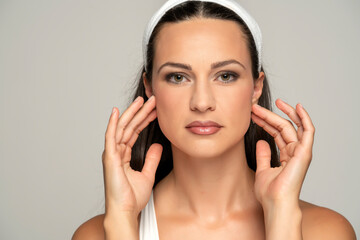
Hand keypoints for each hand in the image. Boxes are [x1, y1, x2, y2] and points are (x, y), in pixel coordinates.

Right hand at [102, 95, 161, 217]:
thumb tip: (158, 146)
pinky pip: (110, 137)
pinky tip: (117, 111)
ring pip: (122, 128)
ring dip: (132, 113)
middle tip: (151, 100)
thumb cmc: (132, 197)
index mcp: (123, 155)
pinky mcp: (109, 157)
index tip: (155, 110)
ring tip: (141, 100)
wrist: (125, 211)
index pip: (134, 132)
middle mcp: (116, 152)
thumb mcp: (147, 174)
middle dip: (140, 112)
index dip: (144, 120)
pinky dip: (113, 124)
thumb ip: (151, 159)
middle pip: (129, 127)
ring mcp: (112, 154)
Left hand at [251, 99, 314, 207]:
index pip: (276, 133)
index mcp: (286, 155)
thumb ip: (263, 155)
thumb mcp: (262, 169)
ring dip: (281, 113)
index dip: (265, 122)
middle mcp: (295, 152)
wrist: (275, 203)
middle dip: (269, 116)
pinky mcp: (305, 152)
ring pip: (292, 126)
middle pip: (282, 127)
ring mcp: (301, 152)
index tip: (253, 114)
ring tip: (273, 102)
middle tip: (255, 107)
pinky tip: (297, 106)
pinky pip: (308, 131)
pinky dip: (304, 118)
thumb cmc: (269, 192)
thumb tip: (261, 141)